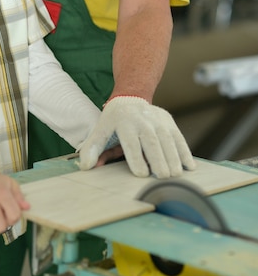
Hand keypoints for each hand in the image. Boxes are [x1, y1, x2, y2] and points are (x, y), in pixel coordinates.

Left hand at [79, 96, 195, 177]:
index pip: (131, 142)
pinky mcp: (169, 122)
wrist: (130, 98)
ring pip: (168, 140)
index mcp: (124, 122)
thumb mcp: (100, 130)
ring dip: (174, 158)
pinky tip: (190, 167)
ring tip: (175, 175)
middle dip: (158, 159)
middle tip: (162, 177)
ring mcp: (158, 120)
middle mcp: (142, 120)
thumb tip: (85, 167)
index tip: (142, 174)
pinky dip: (185, 152)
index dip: (136, 158)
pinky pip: (179, 138)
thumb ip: (92, 148)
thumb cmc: (114, 121)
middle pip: (152, 142)